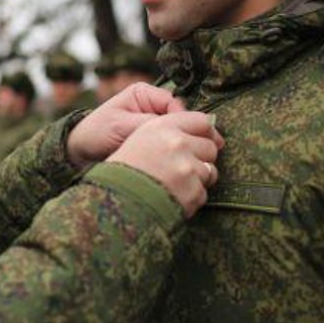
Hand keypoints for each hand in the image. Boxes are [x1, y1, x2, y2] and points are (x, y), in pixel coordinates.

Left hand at [66, 83, 185, 167]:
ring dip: (172, 146)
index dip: (179, 121)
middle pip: (178, 119)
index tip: (177, 139)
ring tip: (167, 159)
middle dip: (177, 135)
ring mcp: (154, 124)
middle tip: (174, 152)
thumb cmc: (96, 132)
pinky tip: (165, 164)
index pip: (174, 103)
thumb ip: (148, 125)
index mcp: (144, 93)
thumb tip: (176, 131)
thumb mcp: (120, 126)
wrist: (81, 151)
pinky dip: (168, 154)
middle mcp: (153, 106)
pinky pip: (169, 146)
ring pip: (176, 134)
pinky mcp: (153, 140)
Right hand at [106, 112, 223, 217]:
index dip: (205, 132)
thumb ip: (170, 131)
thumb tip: (207, 132)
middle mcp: (177, 144)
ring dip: (197, 180)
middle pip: (209, 147)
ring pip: (209, 171)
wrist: (114, 201)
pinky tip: (172, 198)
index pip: (201, 121)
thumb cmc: (124, 169)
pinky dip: (191, 198)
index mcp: (162, 127)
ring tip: (174, 186)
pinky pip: (203, 193)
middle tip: (183, 169)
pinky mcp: (192, 191)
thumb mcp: (141, 138)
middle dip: (201, 158)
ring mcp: (186, 168)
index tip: (205, 141)